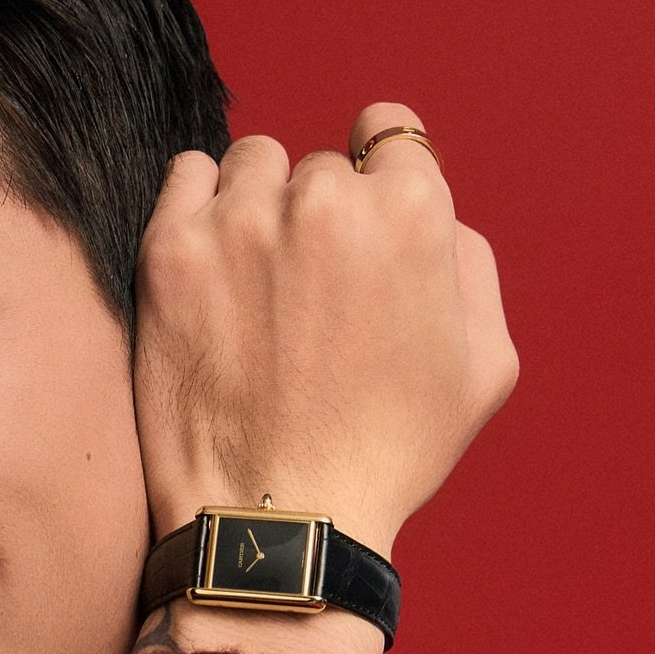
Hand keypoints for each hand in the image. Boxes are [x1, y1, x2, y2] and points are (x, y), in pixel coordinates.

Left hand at [132, 102, 518, 557]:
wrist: (278, 520)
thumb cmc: (385, 455)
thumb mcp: (483, 365)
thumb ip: (468, 263)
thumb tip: (431, 214)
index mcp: (412, 213)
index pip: (389, 133)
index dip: (377, 179)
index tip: (358, 225)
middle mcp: (326, 200)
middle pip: (320, 167)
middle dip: (319, 217)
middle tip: (307, 298)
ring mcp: (241, 222)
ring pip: (254, 164)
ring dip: (258, 204)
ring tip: (256, 284)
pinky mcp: (171, 252)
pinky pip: (185, 177)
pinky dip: (198, 205)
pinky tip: (210, 262)